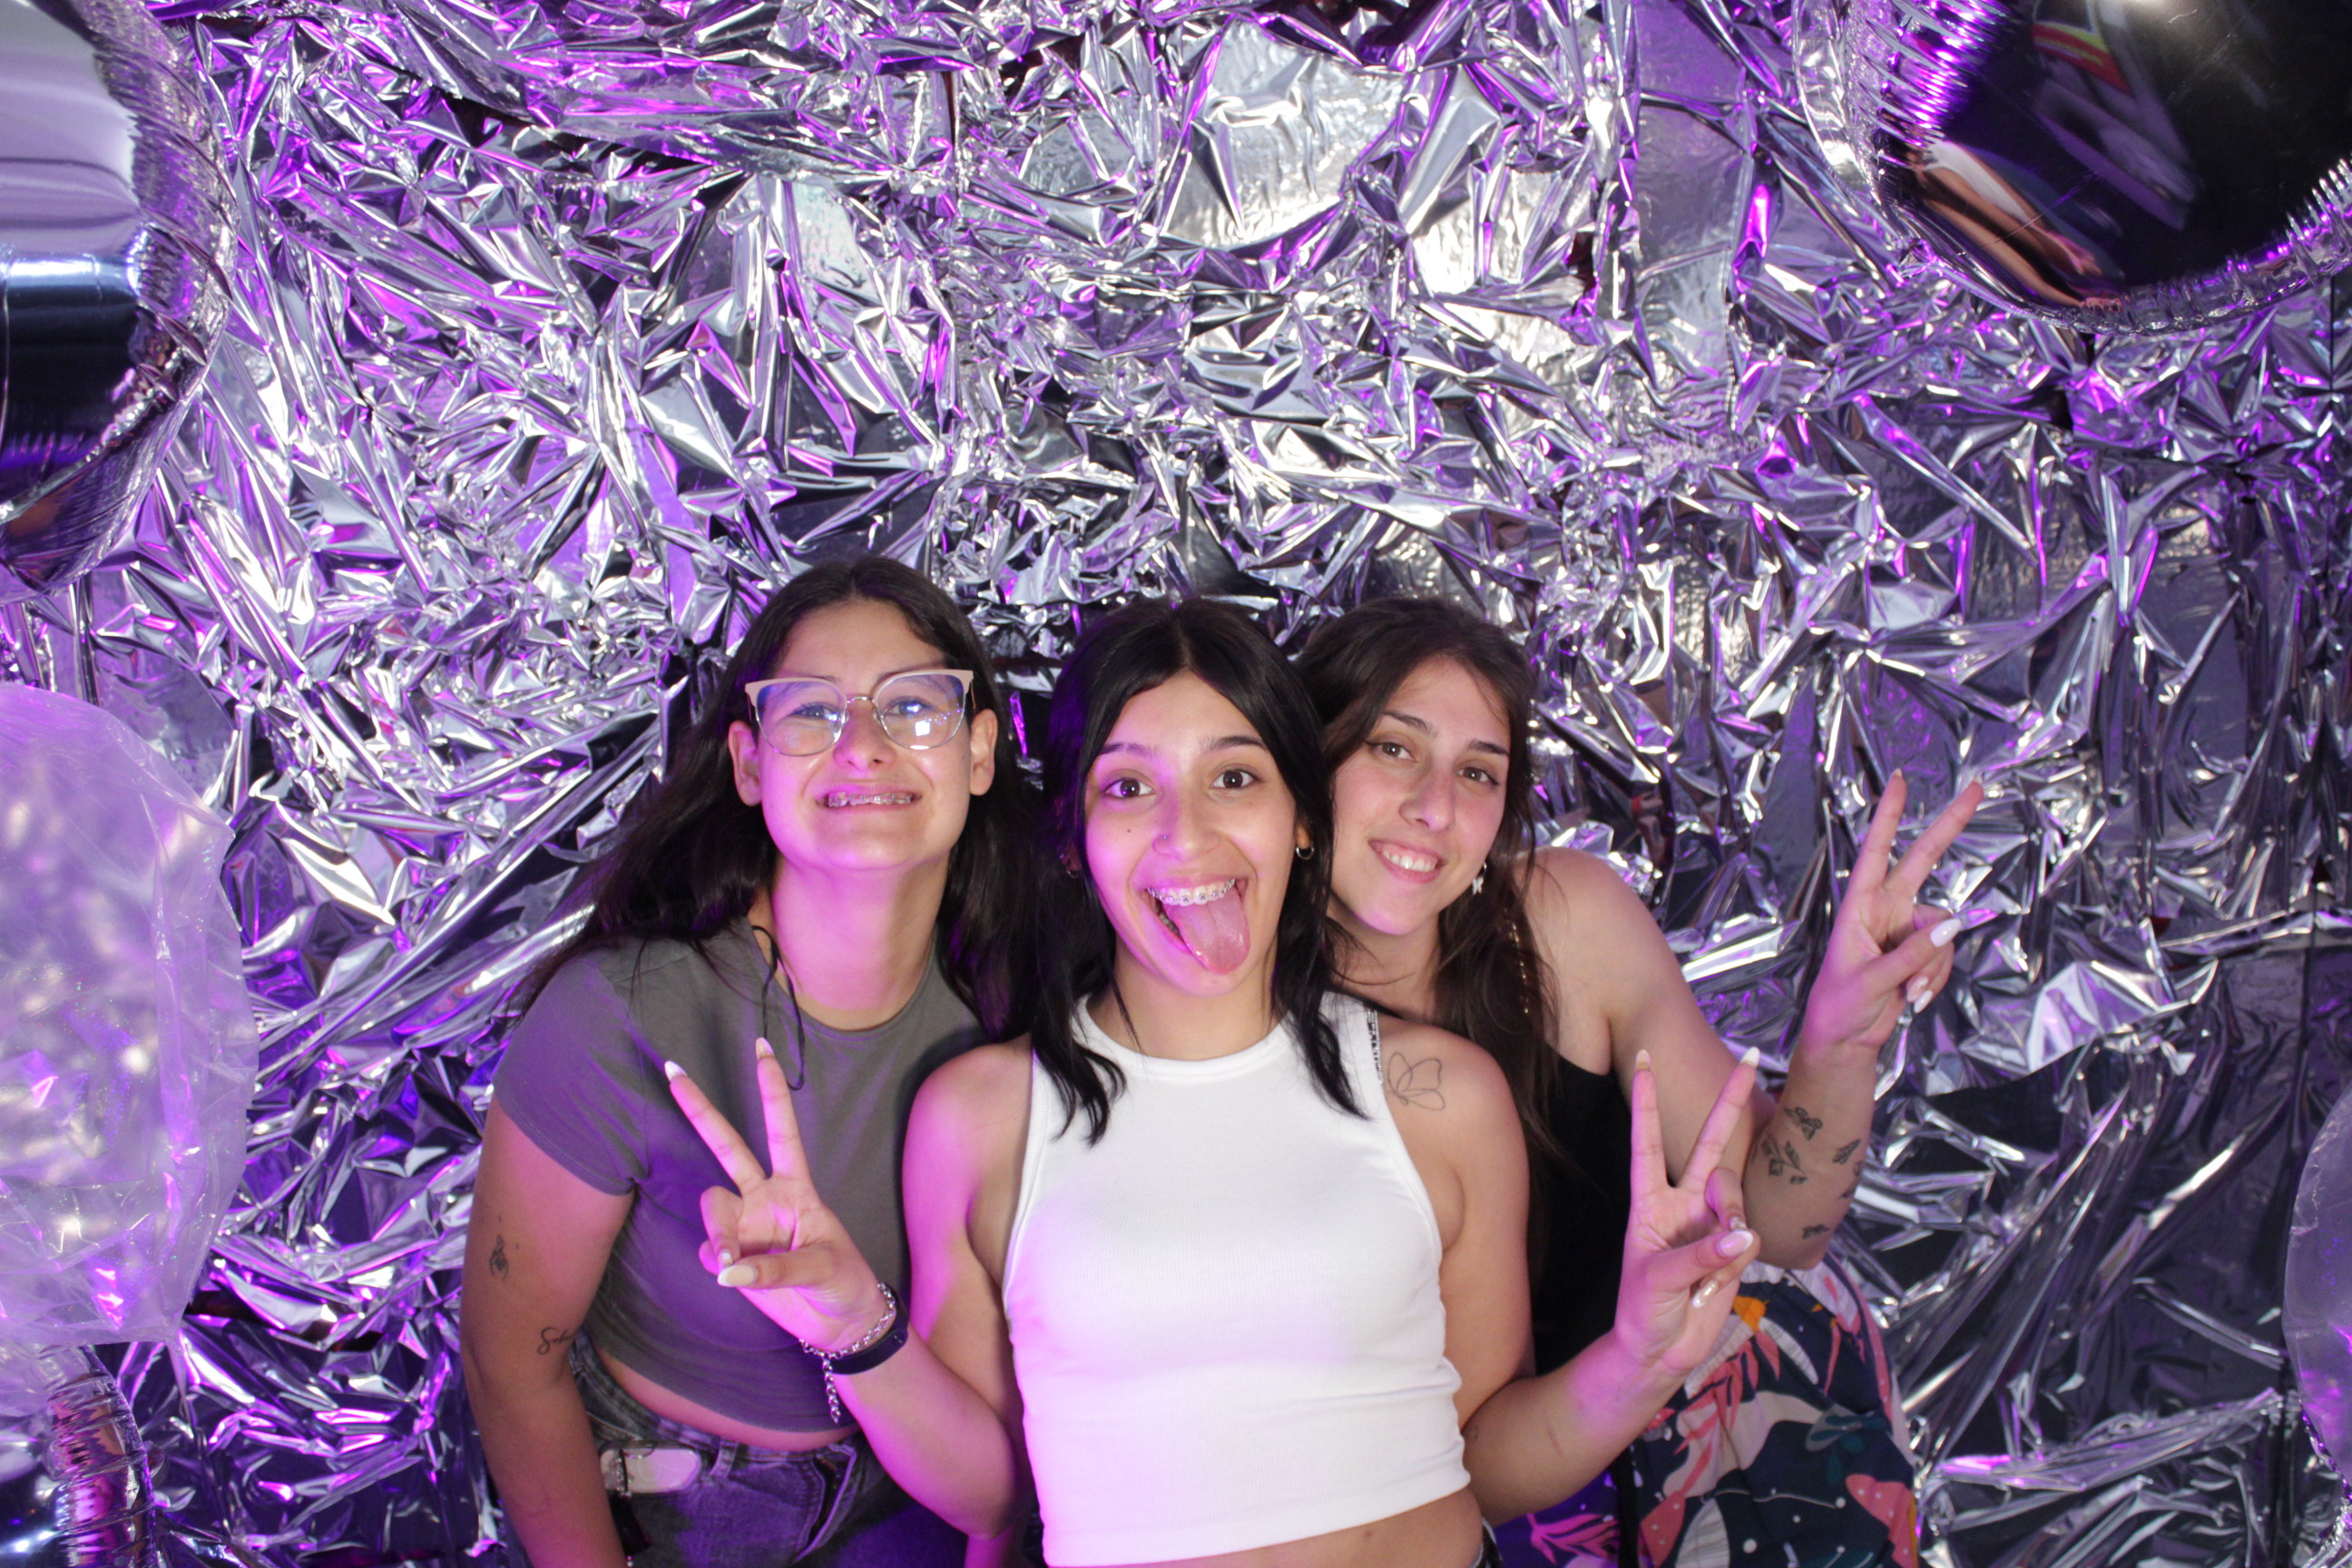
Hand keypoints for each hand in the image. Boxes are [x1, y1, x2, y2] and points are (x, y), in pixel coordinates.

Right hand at [665, 1038, 889, 1353]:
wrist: (840, 1324)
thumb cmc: (843, 1283)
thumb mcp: (823, 1269)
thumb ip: (776, 1267)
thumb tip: (727, 1269)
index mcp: (796, 1187)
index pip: (782, 1129)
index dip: (771, 1089)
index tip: (761, 1048)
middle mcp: (765, 1199)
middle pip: (726, 1146)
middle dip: (700, 1108)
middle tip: (672, 1070)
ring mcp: (745, 1226)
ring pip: (711, 1208)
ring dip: (716, 1233)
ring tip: (729, 1265)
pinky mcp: (730, 1258)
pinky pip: (709, 1251)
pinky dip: (717, 1264)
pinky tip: (732, 1277)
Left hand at [1613, 1047, 1761, 1378]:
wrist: (1660, 1351)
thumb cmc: (1643, 1310)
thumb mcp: (1657, 1280)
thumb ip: (1701, 1254)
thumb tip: (1743, 1233)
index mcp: (1650, 1200)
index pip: (1648, 1142)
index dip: (1649, 1103)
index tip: (1644, 1059)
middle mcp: (1683, 1203)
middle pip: (1713, 1145)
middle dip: (1731, 1103)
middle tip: (1751, 1059)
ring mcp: (1712, 1223)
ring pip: (1736, 1198)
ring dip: (1729, 1225)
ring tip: (1709, 1267)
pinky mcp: (1736, 1248)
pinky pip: (1749, 1239)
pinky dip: (1736, 1261)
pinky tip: (1716, 1284)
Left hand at [1800, 772, 1982, 1055]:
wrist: (1846, 1039)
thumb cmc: (1840, 1005)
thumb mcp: (1871, 980)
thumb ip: (1912, 954)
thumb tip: (1952, 928)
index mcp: (1860, 905)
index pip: (1876, 851)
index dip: (1889, 816)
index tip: (1900, 781)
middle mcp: (1886, 908)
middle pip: (1922, 860)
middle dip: (1950, 826)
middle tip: (1976, 789)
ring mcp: (1906, 928)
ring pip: (1944, 930)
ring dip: (1933, 965)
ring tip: (1908, 993)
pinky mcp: (1921, 951)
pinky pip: (1945, 954)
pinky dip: (1936, 978)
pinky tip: (1914, 997)